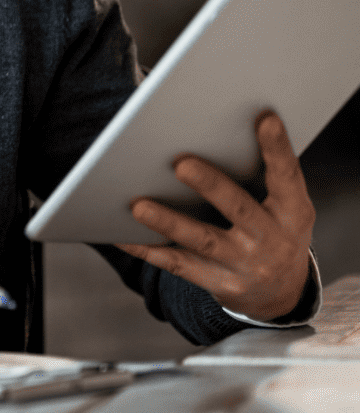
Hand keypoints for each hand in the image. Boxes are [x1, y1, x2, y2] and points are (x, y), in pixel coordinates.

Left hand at [115, 111, 314, 321]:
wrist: (281, 293)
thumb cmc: (274, 232)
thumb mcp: (284, 208)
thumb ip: (262, 178)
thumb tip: (215, 133)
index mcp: (293, 212)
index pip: (287, 176)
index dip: (278, 149)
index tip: (265, 119)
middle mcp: (272, 239)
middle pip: (238, 208)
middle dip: (211, 186)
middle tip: (181, 163)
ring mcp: (246, 264)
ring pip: (203, 241)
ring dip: (169, 223)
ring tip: (138, 206)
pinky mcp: (221, 283)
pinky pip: (178, 264)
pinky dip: (147, 249)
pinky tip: (120, 236)